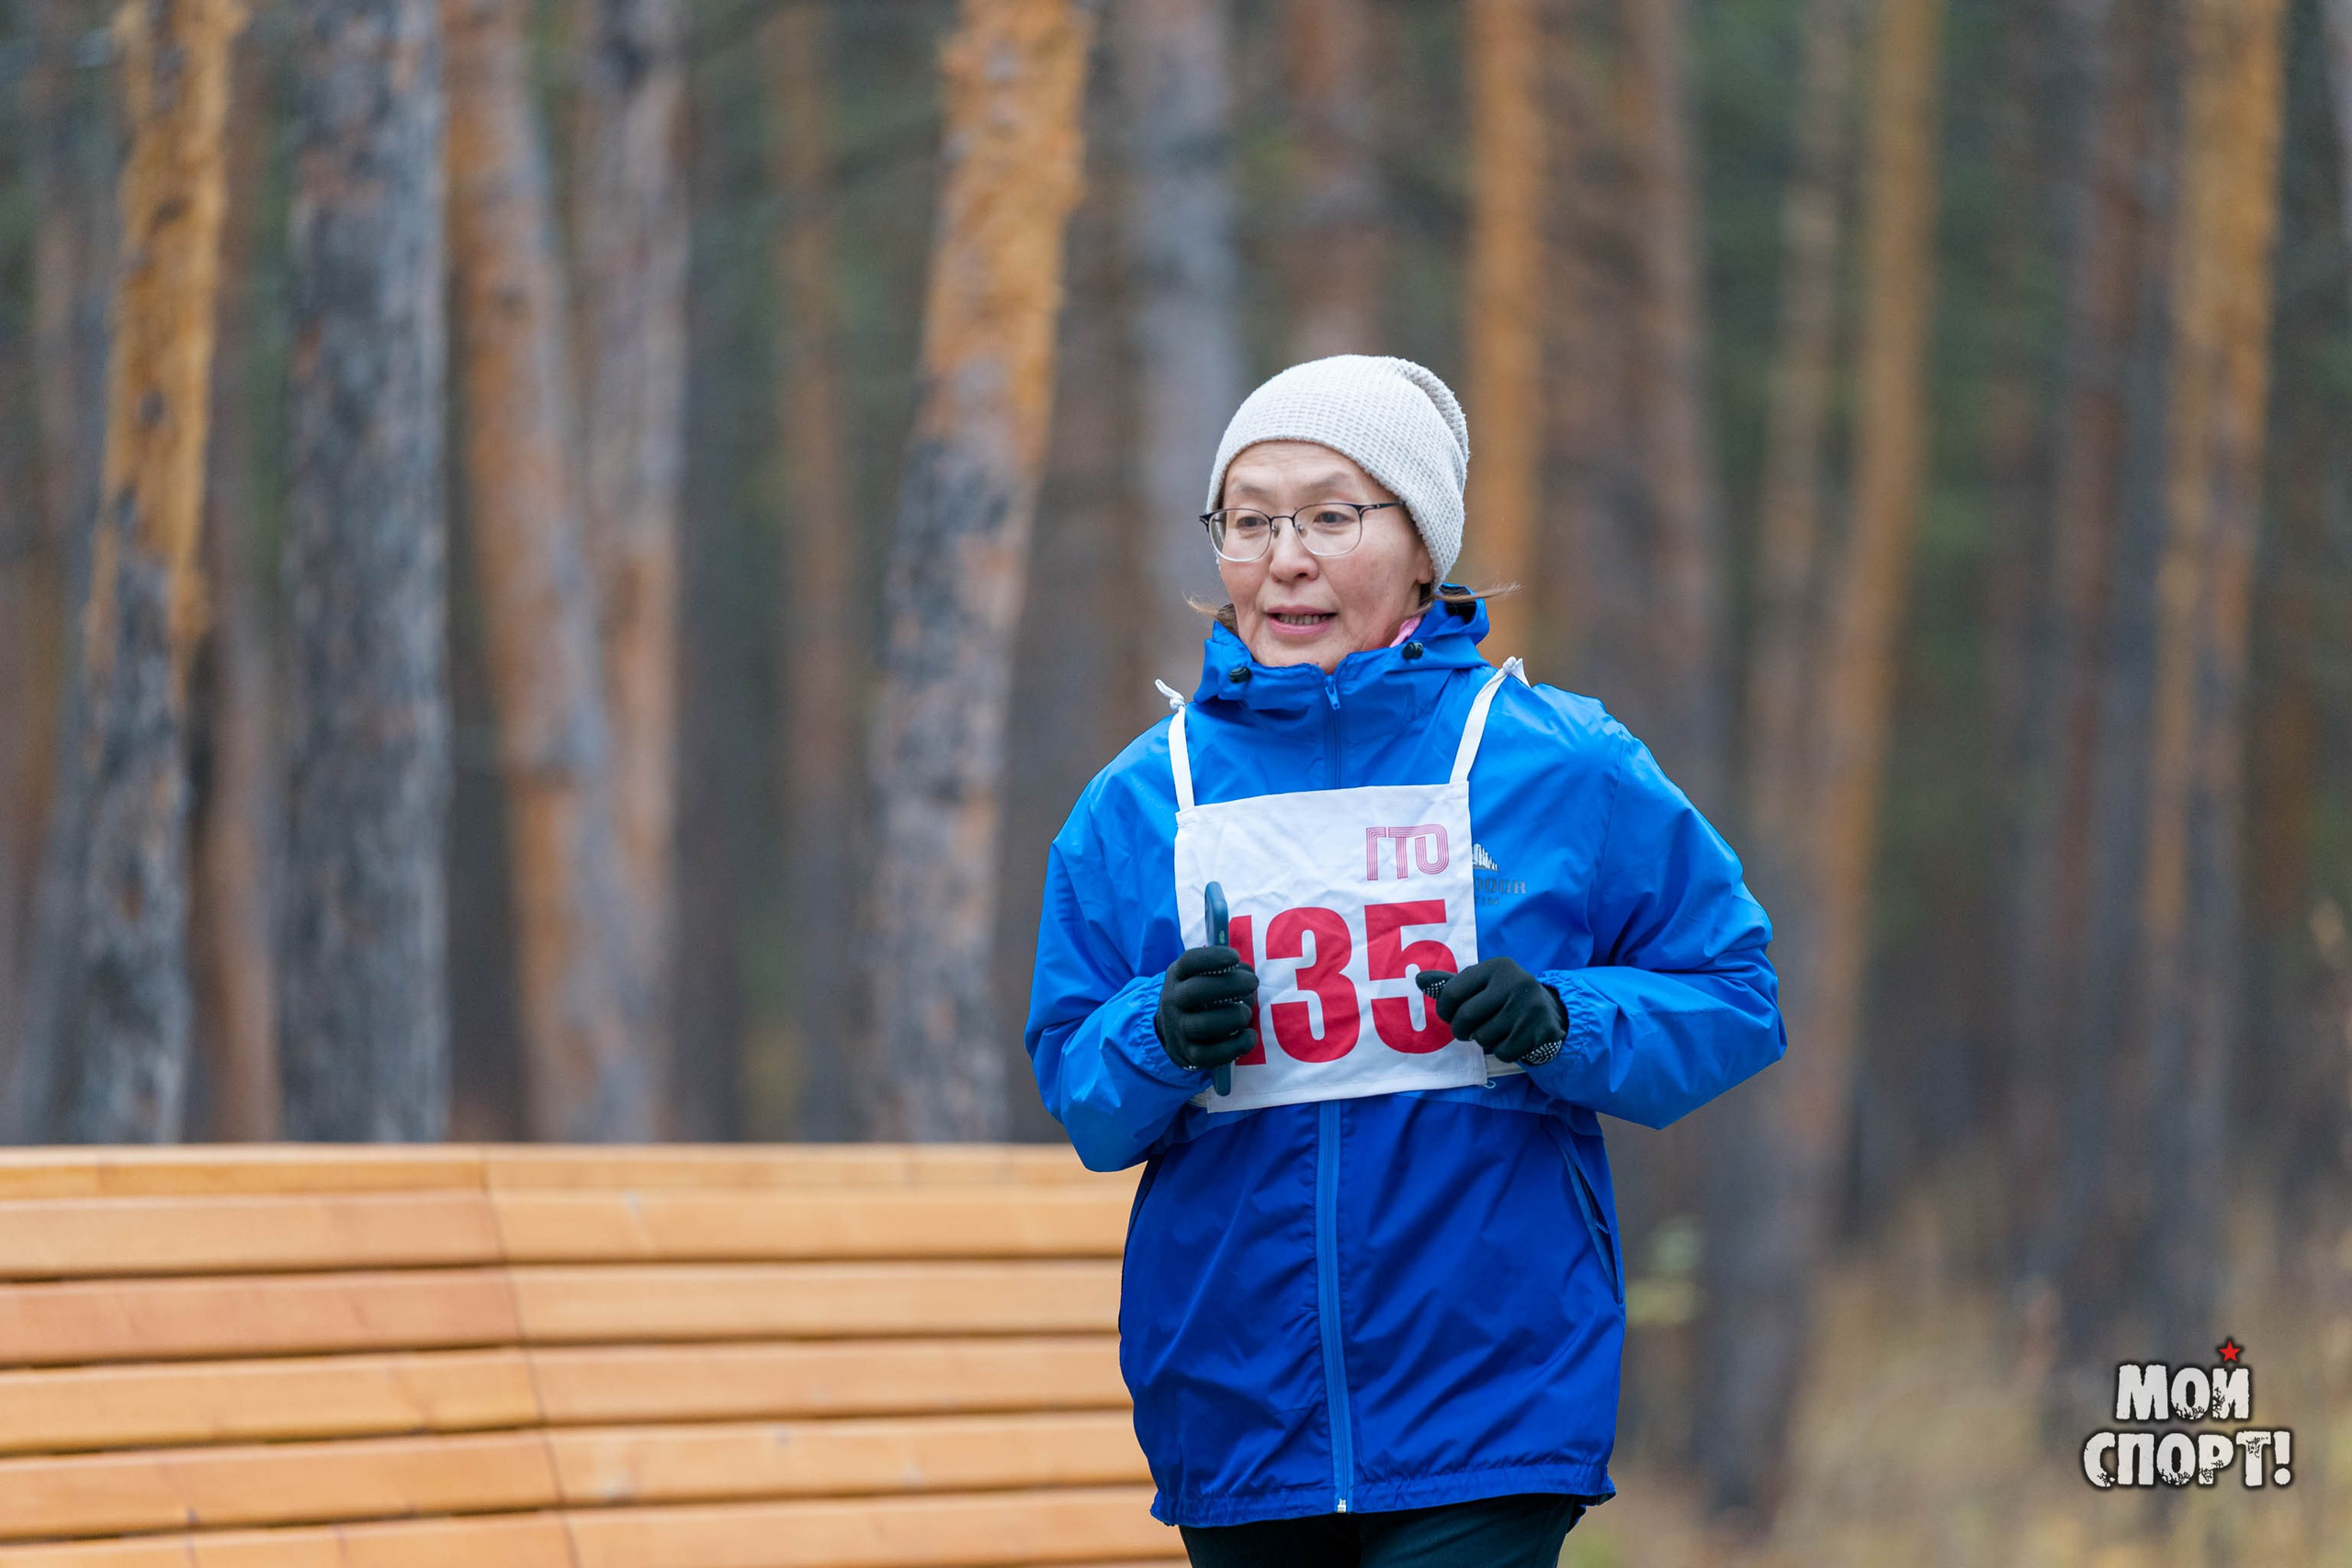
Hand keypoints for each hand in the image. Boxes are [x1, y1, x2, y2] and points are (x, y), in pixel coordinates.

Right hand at [1155, 945, 1259, 1071]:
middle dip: (1230, 985)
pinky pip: (1211, 1055)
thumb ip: (1225, 971)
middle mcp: (1173, 1001)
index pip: (1189, 962)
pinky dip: (1235, 1046)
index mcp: (1177, 976)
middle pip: (1196, 991)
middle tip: (1252, 983)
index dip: (1213, 957)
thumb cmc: (1199, 997)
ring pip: (1203, 1025)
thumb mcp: (1200, 976)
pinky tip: (1249, 1036)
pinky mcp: (1189, 1054)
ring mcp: (1179, 1029)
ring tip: (1246, 1012)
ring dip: (1232, 1017)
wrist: (1172, 1031)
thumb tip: (1247, 974)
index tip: (1235, 957)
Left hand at [1418, 958, 1568, 1063]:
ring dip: (1484, 1040)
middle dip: (1461, 1030)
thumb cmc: (1503, 997)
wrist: (1549, 1011)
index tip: (1449, 1015)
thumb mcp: (1480, 985)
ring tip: (1496, 1029)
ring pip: (1484, 1037)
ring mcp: (1530, 1006)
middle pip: (1466, 1018)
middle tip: (1468, 1030)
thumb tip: (1418, 980)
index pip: (1452, 992)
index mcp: (1496, 967)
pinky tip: (1512, 1038)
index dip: (1444, 1010)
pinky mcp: (1542, 1029)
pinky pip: (1503, 1052)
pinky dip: (1502, 1051)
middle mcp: (1515, 982)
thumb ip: (1450, 984)